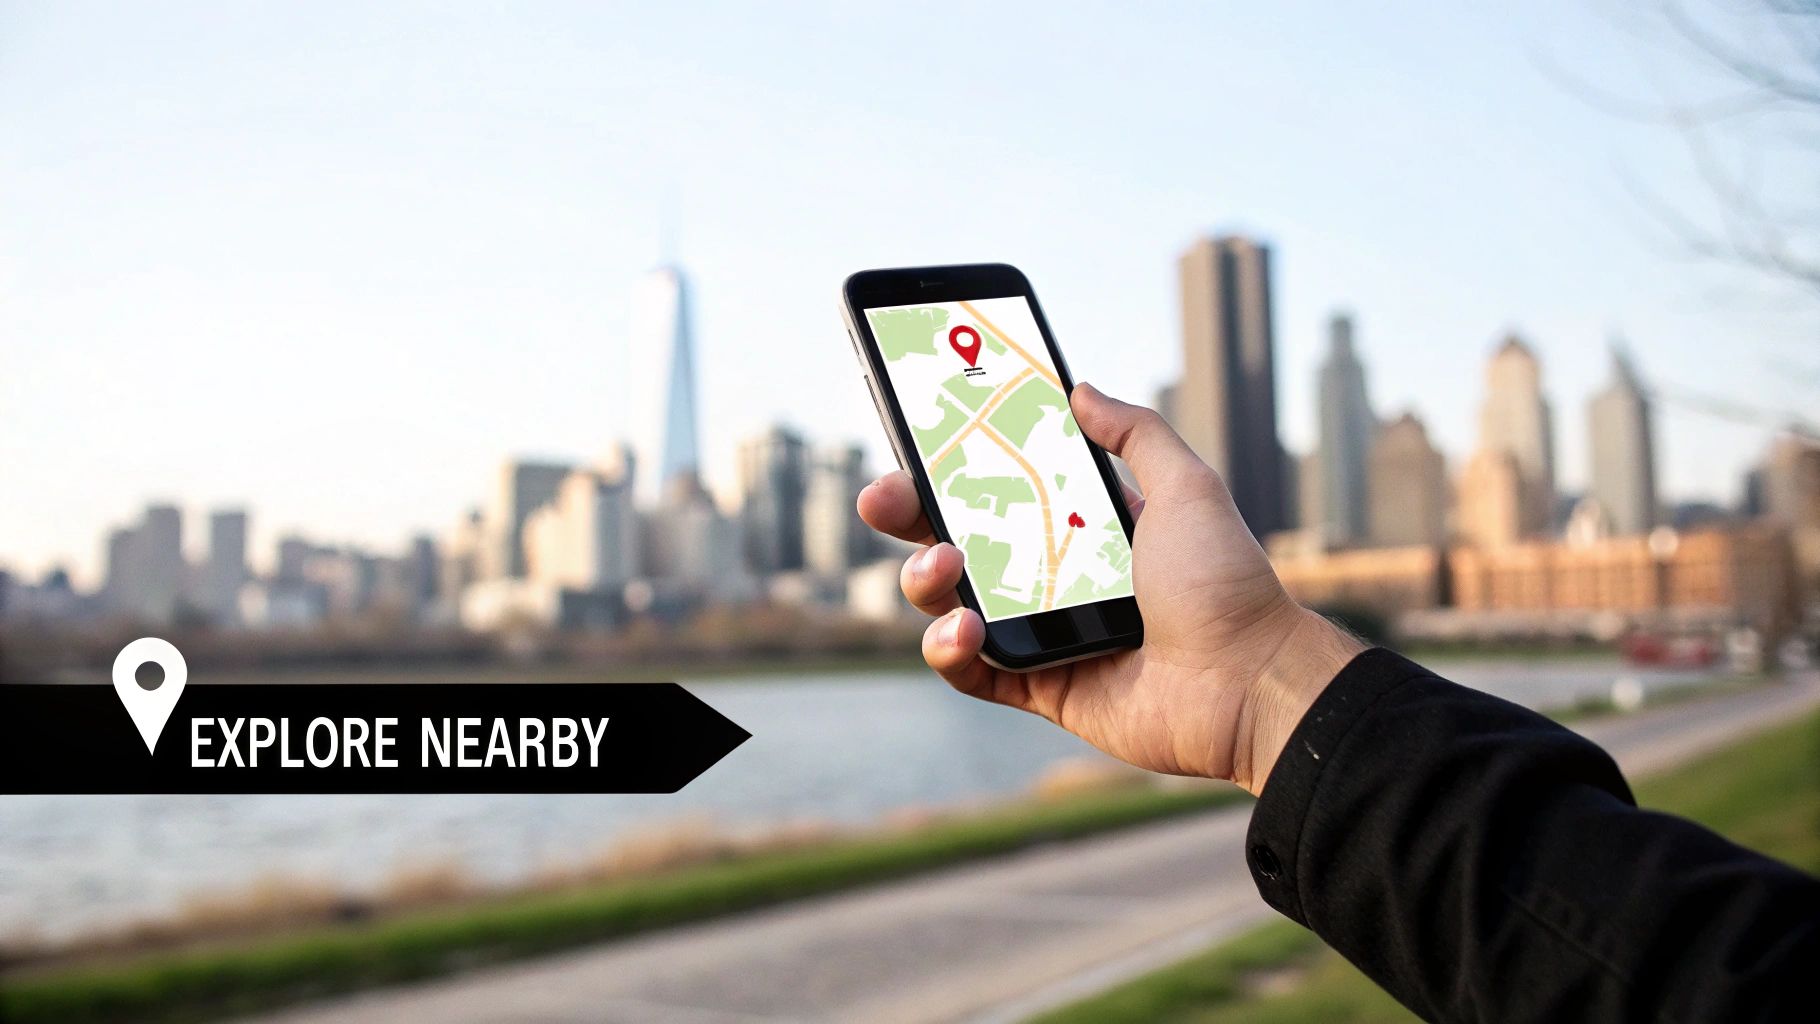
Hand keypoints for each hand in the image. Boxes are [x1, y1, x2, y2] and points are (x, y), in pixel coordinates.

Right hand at [857, 383, 1363, 794]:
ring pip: (950, 604)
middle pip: (956, 540)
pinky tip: (962, 629)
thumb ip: (1135, 433)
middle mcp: (1055, 576)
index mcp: (1084, 524)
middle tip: (883, 497)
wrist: (1249, 680)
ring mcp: (1043, 634)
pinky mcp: (1039, 688)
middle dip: (909, 515)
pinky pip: (971, 672)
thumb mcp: (1187, 487)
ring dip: (925, 580)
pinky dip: (949, 650)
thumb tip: (1079, 388)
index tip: (914, 437)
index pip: (1000, 487)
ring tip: (942, 566)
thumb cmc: (1225, 583)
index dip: (950, 465)